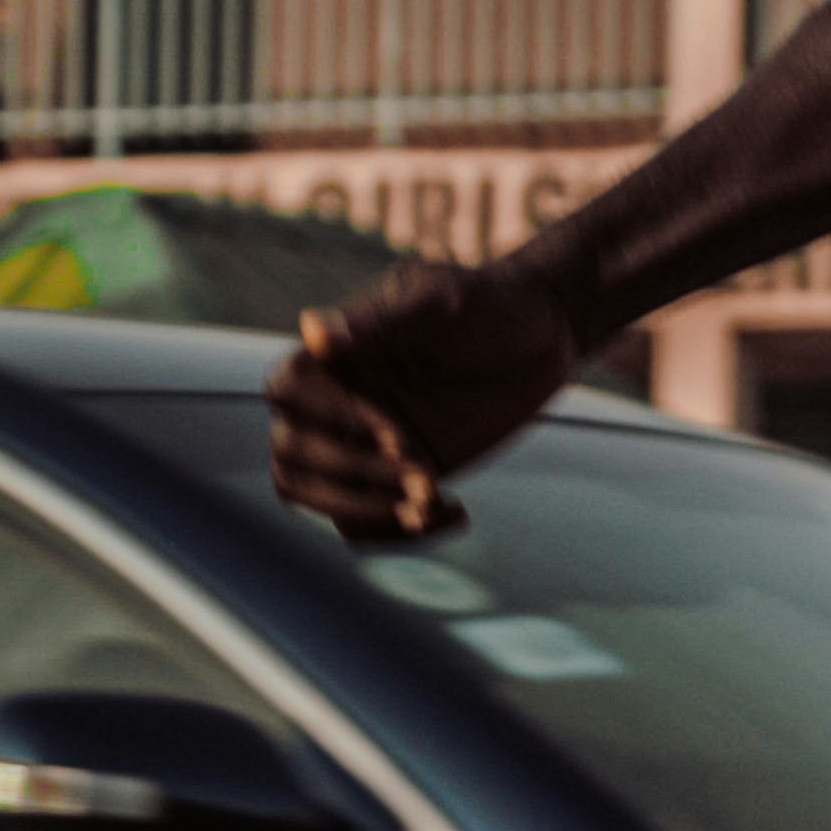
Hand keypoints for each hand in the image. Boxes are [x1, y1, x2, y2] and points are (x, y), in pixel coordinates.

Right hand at [265, 254, 581, 541]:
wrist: (544, 333)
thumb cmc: (489, 302)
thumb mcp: (441, 302)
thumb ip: (379, 321)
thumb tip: (309, 330)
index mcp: (338, 352)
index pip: (287, 390)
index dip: (330, 418)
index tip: (394, 430)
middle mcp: (339, 399)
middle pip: (291, 454)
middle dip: (352, 472)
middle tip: (420, 469)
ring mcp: (365, 443)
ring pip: (319, 496)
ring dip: (367, 508)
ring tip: (431, 498)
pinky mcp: (399, 474)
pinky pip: (367, 520)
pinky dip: (397, 529)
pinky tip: (451, 510)